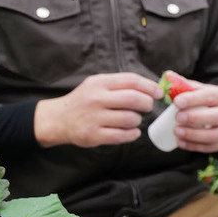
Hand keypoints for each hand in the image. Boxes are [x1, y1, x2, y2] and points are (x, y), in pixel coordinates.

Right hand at [35, 72, 162, 147]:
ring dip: (137, 120)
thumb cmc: (84, 100)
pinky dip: (132, 134)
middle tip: (148, 106)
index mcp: (99, 83)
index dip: (150, 86)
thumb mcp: (97, 85)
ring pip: (131, 119)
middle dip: (147, 103)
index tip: (159, 92)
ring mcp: (93, 118)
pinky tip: (131, 131)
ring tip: (133, 119)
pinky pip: (122, 136)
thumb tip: (152, 87)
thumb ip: (120, 84)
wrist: (58, 119)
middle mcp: (96, 99)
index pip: (131, 80)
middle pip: (134, 99)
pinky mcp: (93, 135)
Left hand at [169, 76, 217, 153]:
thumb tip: (167, 75)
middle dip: (195, 118)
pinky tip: (180, 143)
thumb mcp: (198, 89)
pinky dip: (194, 147)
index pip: (210, 96)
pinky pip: (211, 147)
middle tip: (177, 118)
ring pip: (215, 135)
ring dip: (194, 135)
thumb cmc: (205, 99)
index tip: (176, 102)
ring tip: (176, 132)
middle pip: (216, 117)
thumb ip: (183, 84)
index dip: (193, 99)